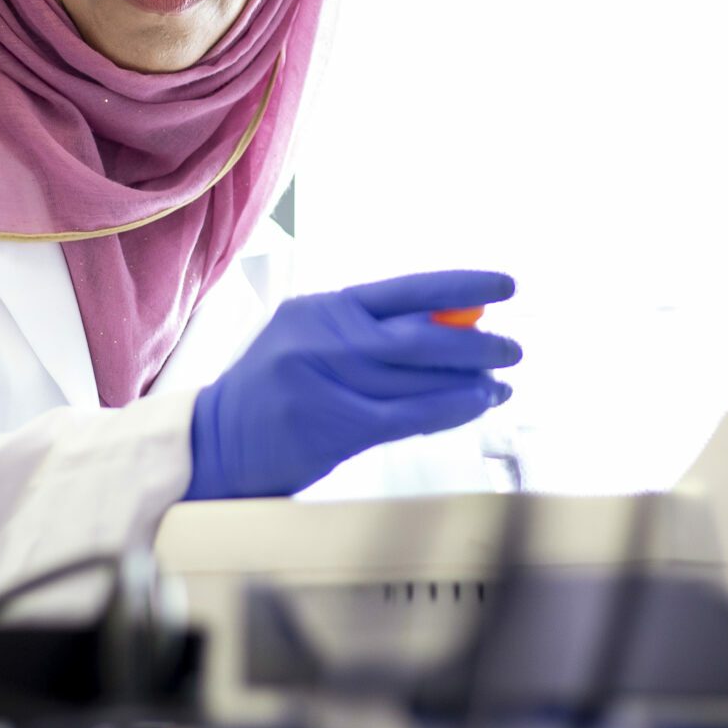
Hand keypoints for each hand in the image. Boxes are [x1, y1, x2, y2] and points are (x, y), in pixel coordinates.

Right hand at [185, 270, 521, 499]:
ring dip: (471, 383)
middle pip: (418, 335)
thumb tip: (451, 329)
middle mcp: (321, 337)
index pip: (403, 289)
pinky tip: (474, 406)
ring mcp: (325, 380)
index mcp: (319, 308)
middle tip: (513, 349)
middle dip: (476, 342)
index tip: (504, 285)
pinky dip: (450, 409)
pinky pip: (409, 415)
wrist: (215, 442)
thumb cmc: (272, 394)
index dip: (460, 287)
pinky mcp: (332, 424)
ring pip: (419, 378)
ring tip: (500, 386)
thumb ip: (366, 333)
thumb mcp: (307, 342)